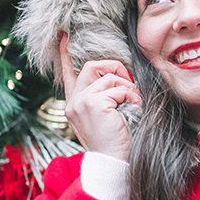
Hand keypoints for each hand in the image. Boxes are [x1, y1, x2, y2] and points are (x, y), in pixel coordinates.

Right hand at [59, 33, 141, 161]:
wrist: (115, 163)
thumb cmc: (116, 142)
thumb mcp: (106, 117)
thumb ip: (104, 97)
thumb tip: (116, 76)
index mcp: (74, 105)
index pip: (68, 74)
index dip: (66, 53)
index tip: (64, 36)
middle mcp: (73, 102)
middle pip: (93, 66)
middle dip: (115, 68)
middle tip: (129, 84)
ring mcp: (81, 102)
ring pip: (109, 77)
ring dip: (127, 88)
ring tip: (134, 103)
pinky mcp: (93, 103)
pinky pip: (119, 88)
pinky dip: (131, 96)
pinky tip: (134, 109)